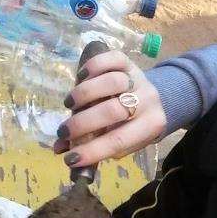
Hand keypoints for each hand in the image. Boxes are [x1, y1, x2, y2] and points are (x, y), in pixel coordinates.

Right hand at [54, 50, 166, 167]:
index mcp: (149, 126)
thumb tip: (60, 149)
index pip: (118, 141)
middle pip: (113, 111)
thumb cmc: (133, 126)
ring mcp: (139, 79)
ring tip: (69, 104)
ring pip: (112, 82)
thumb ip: (95, 146)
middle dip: (83, 123)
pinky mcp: (129, 62)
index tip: (69, 158)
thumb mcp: (123, 142)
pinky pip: (113, 59)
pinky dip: (94, 66)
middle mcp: (148, 101)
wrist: (156, 100)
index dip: (92, 150)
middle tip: (64, 131)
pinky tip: (80, 77)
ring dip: (85, 94)